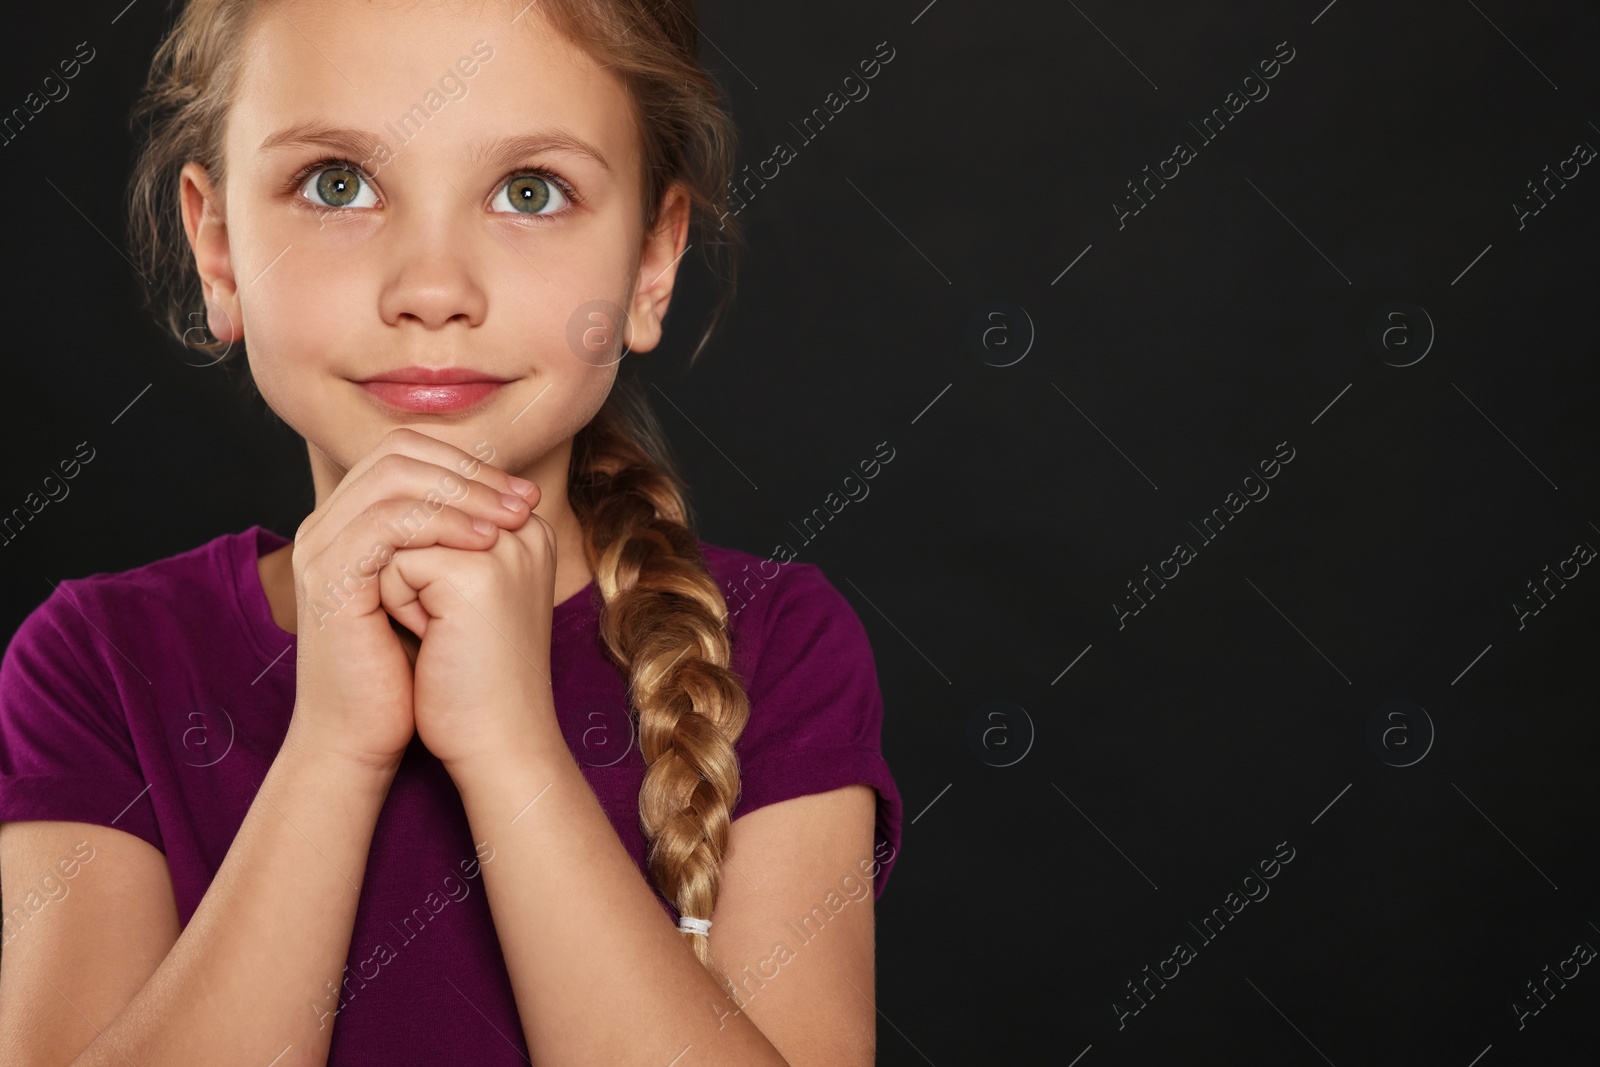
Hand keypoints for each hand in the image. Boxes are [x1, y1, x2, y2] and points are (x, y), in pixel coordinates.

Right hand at [283, 428, 539, 773]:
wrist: (364, 737)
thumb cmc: (409, 673)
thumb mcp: (443, 593)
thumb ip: (458, 543)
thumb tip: (514, 500)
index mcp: (352, 522)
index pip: (409, 452)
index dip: (470, 464)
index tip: (525, 496)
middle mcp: (328, 525)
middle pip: (398, 452)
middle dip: (471, 470)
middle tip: (524, 502)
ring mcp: (322, 548)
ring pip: (394, 478)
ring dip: (464, 492)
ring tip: (513, 521)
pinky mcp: (328, 577)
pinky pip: (386, 523)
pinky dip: (441, 524)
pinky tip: (485, 543)